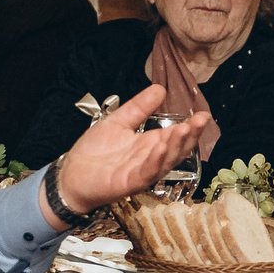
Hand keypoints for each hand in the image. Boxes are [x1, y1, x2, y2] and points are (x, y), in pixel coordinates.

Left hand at [43, 84, 214, 222]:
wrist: (71, 175)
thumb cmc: (93, 153)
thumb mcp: (118, 122)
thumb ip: (139, 108)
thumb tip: (159, 89)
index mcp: (149, 144)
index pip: (175, 135)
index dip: (190, 126)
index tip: (202, 115)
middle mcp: (149, 159)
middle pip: (176, 149)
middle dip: (190, 135)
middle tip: (200, 121)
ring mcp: (141, 172)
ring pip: (165, 161)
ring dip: (176, 146)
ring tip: (184, 130)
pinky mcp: (129, 183)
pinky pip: (146, 173)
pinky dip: (155, 161)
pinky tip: (160, 148)